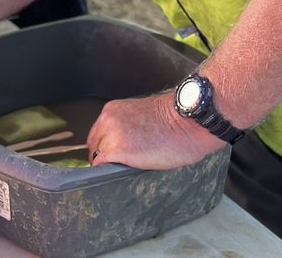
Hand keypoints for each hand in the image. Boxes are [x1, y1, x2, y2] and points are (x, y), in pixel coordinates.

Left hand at [86, 93, 227, 169]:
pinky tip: (118, 170)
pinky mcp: (117, 150)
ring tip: (125, 166)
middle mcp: (107, 120)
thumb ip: (126, 126)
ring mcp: (110, 135)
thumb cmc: (175, 121)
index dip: (103, 145)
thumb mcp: (141, 116)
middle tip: (117, 163)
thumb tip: (125, 141)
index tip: (109, 154)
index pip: (98, 132)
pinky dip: (106, 169)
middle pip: (94, 143)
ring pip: (97, 154)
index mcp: (112, 111)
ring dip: (108, 162)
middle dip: (103, 154)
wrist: (187, 122)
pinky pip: (101, 163)